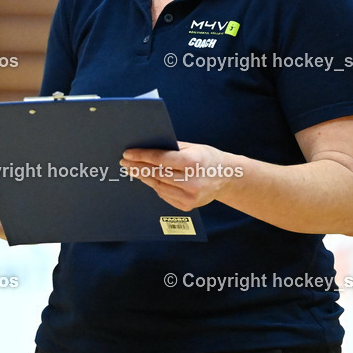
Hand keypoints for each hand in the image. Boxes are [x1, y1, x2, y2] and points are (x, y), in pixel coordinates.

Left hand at [120, 142, 239, 211]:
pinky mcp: (187, 206)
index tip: (128, 154)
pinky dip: (156, 186)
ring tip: (134, 170)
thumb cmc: (208, 158)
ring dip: (144, 177)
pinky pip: (165, 195)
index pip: (160, 159)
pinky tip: (150, 180)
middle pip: (156, 174)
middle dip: (138, 167)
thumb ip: (172, 148)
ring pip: (158, 186)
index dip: (142, 156)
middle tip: (125, 162)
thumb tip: (147, 147)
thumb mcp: (193, 147)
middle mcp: (191, 181)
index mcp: (193, 162)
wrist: (227, 177)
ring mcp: (190, 196)